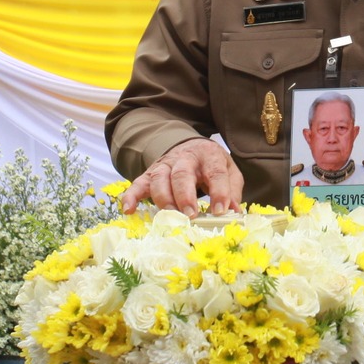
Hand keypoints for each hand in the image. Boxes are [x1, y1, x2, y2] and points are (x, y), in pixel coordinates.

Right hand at [121, 137, 244, 214]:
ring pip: (159, 179)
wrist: (190, 146)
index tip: (220, 211)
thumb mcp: (228, 170)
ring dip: (164, 199)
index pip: (215, 172)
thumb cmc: (210, 164)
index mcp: (209, 155)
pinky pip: (137, 184)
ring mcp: (165, 165)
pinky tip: (129, 210)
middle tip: (191, 215)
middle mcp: (185, 158)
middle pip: (182, 174)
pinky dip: (131, 196)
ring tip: (171, 217)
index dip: (219, 192)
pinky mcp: (150, 174)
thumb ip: (232, 190)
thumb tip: (234, 213)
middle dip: (185, 196)